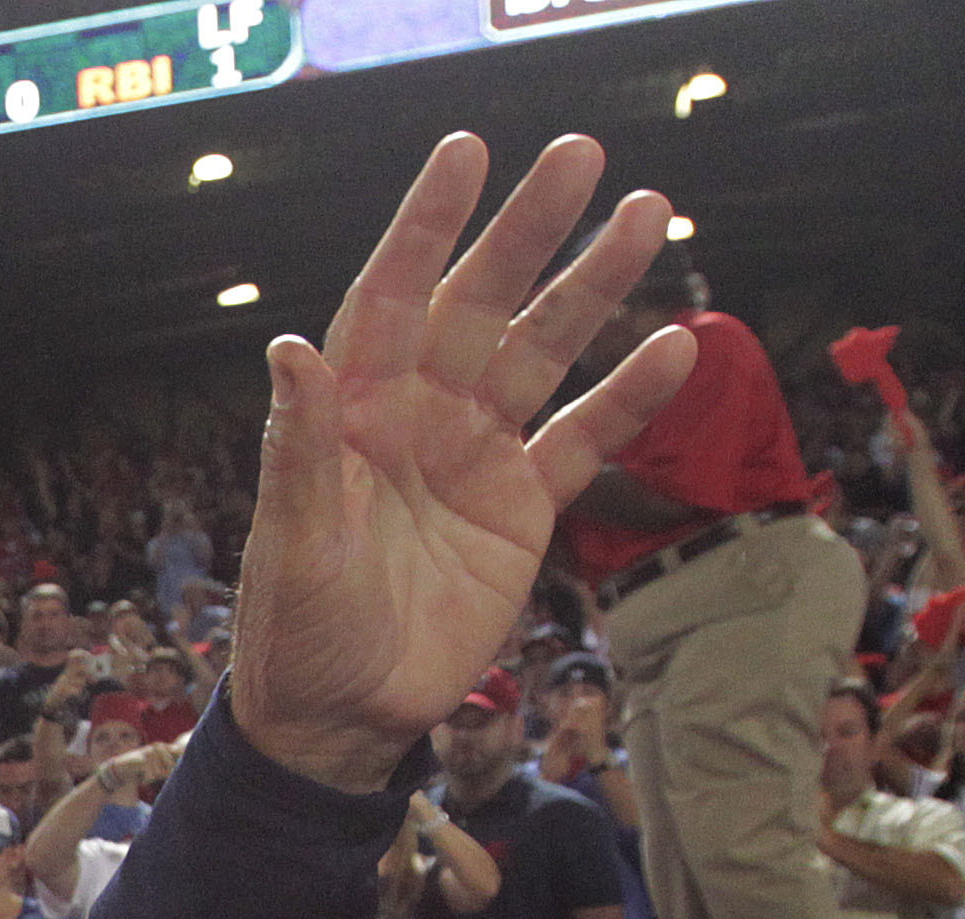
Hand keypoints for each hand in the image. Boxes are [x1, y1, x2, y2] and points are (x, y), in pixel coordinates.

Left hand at [224, 137, 687, 788]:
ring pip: (541, 353)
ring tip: (648, 216)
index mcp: (351, 410)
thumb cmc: (297, 631)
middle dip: (528, 231)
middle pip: (480, 303)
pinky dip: (628, 399)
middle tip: (581, 154)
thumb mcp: (294, 542)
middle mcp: (416, 415)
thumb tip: (288, 349)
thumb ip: (300, 448)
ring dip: (593, 288)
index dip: (426, 225)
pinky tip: (676, 348)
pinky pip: (581, 439)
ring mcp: (473, 456)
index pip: (391, 296)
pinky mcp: (520, 508)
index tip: (466, 153)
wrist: (343, 718)